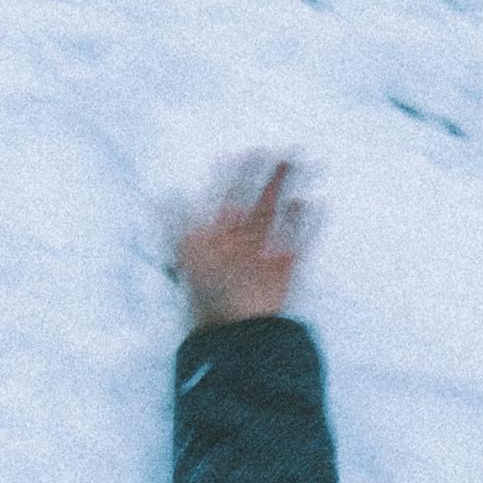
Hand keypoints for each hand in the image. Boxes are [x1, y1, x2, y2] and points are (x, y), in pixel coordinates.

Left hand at [172, 151, 316, 328]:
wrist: (234, 332)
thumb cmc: (205, 296)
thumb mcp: (186, 255)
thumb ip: (177, 223)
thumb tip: (169, 192)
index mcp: (216, 236)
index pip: (225, 197)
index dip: (232, 175)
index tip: (240, 152)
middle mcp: (240, 241)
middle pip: (254, 200)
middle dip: (264, 176)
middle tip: (276, 151)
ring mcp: (263, 253)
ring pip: (277, 212)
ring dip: (286, 188)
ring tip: (297, 164)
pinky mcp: (285, 267)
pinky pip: (298, 238)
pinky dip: (306, 221)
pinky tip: (313, 201)